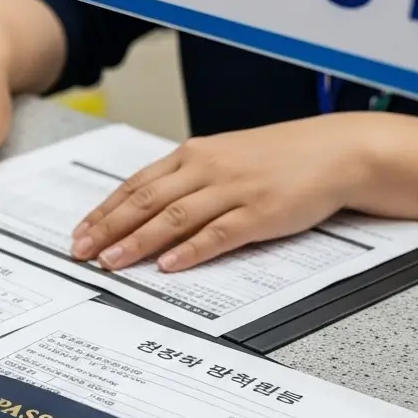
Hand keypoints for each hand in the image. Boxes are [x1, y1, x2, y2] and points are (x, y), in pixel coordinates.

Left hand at [70, 116, 374, 272]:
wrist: (337, 152)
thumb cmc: (281, 157)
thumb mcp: (226, 157)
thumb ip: (188, 179)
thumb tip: (148, 207)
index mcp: (195, 154)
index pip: (137, 185)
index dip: (105, 210)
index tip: (80, 232)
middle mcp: (208, 169)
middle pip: (146, 202)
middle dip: (108, 229)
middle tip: (81, 252)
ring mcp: (233, 191)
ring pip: (173, 218)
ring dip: (138, 242)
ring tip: (112, 262)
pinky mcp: (259, 214)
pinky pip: (218, 234)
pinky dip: (190, 250)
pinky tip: (168, 265)